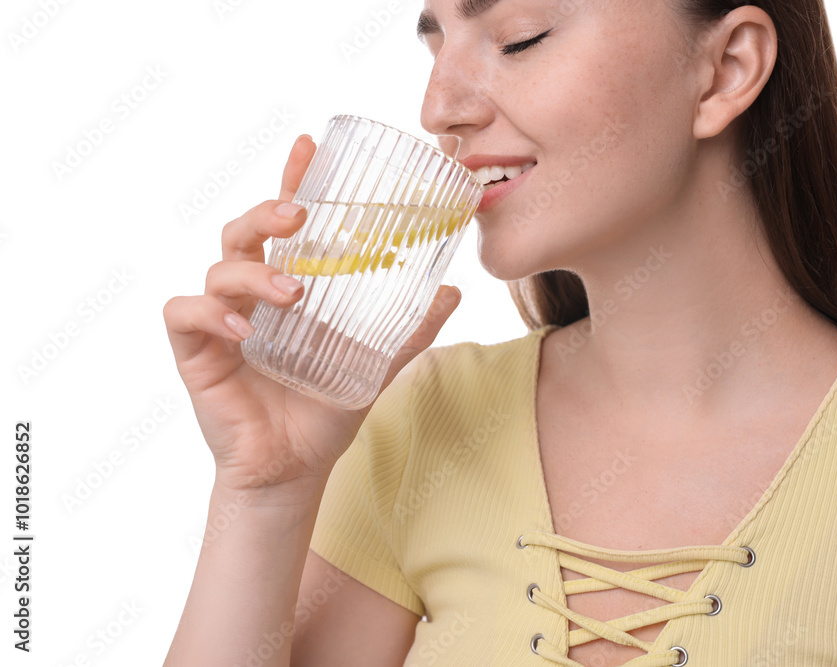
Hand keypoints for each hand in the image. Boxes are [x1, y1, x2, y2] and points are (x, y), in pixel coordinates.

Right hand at [163, 135, 461, 493]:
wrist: (294, 469)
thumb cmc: (325, 412)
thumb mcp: (375, 365)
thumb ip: (409, 330)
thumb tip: (453, 291)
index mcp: (288, 287)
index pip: (285, 225)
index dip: (292, 182)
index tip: (307, 145)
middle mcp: (250, 296)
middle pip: (244, 233)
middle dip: (265, 214)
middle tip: (296, 216)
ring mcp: (219, 322)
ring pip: (219, 269)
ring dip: (254, 274)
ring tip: (292, 294)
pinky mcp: (195, 352)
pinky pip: (184, 315)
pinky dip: (210, 313)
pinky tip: (242, 329)